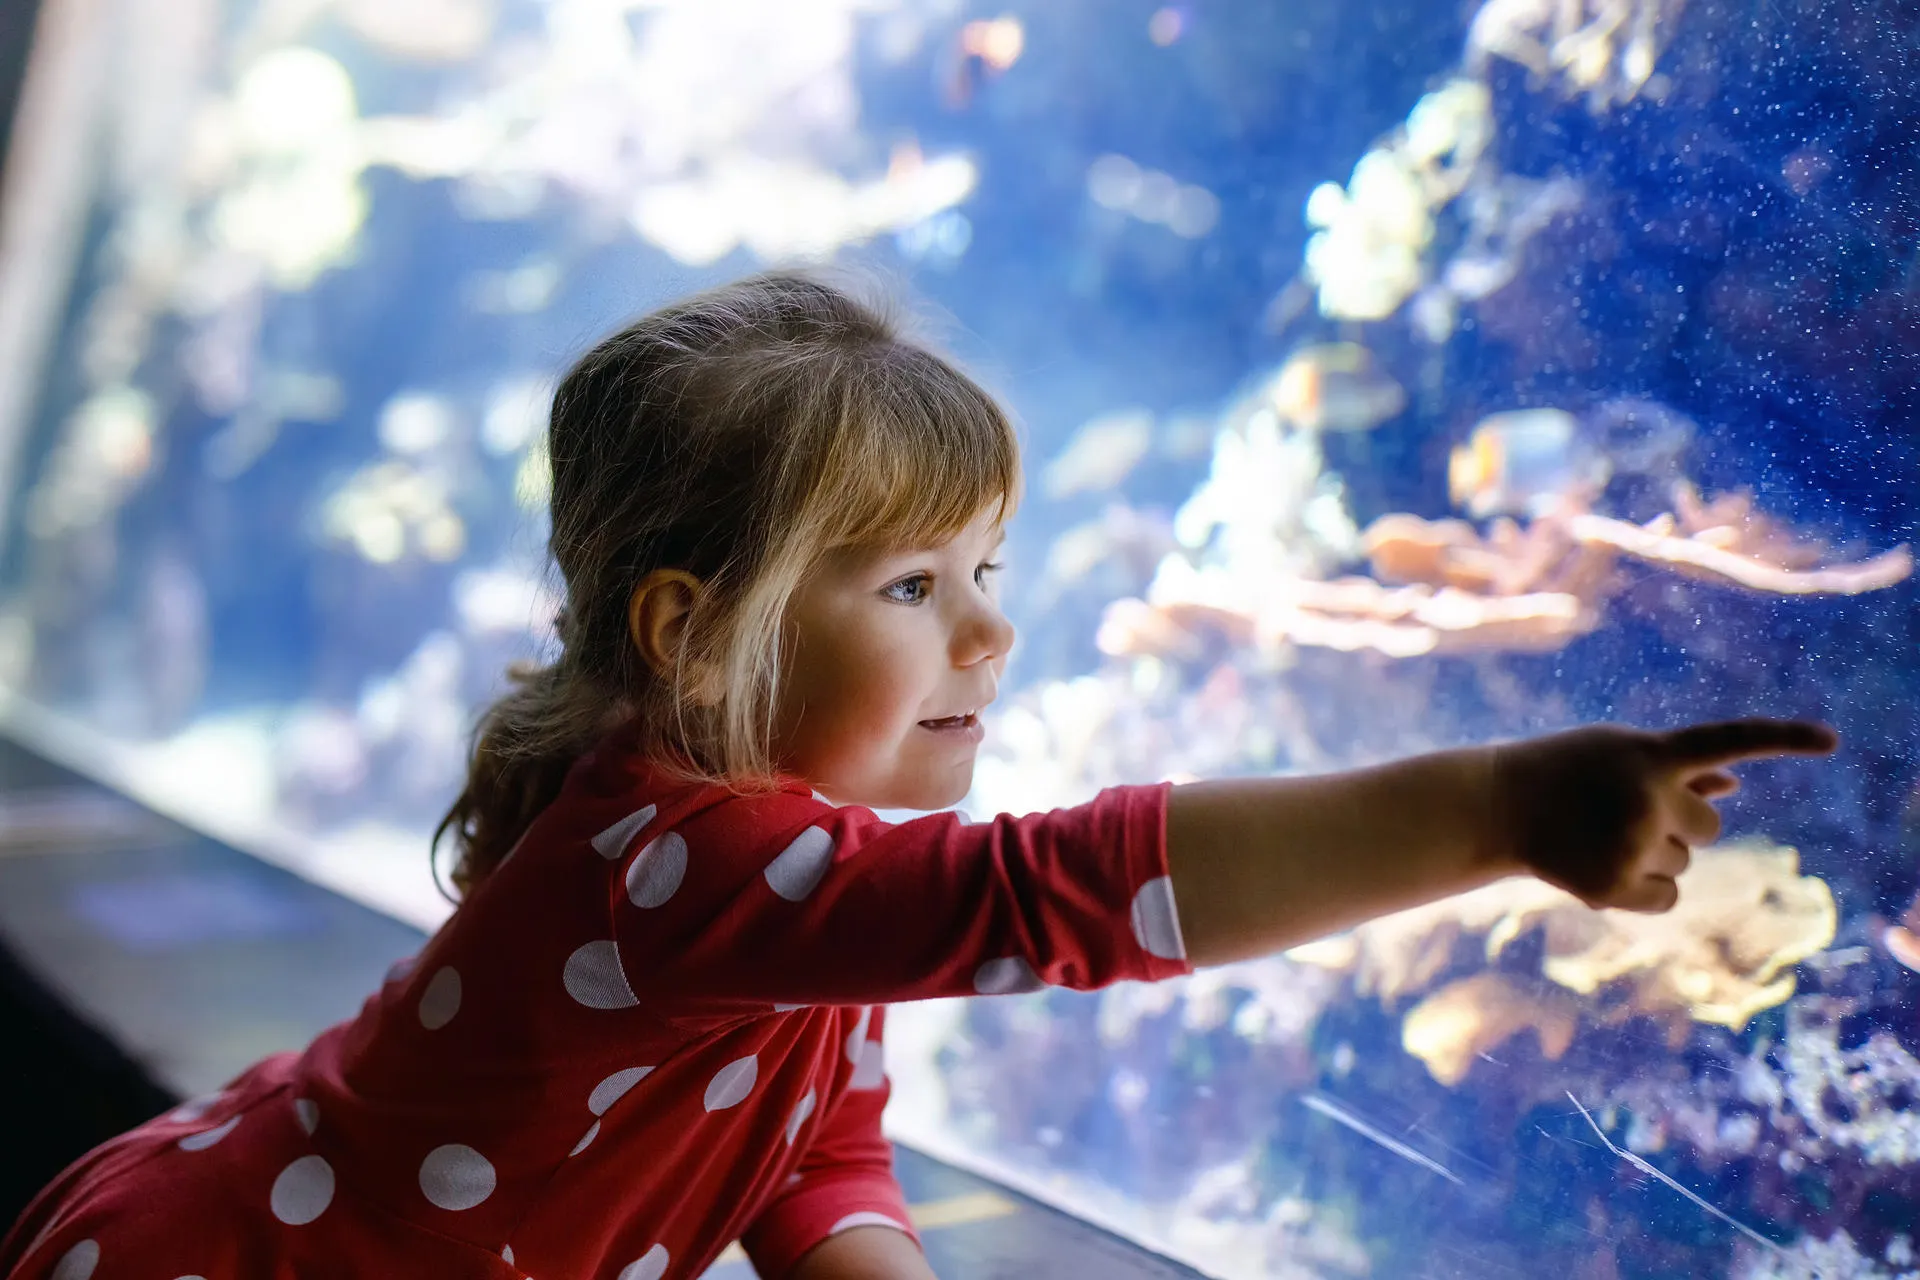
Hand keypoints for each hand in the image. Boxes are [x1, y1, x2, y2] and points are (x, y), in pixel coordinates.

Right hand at [1489, 718, 1837, 911]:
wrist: (1494, 805)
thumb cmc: (1562, 770)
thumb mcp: (1616, 754)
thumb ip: (1674, 768)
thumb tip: (1733, 784)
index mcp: (1651, 752)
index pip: (1730, 738)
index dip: (1784, 738)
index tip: (1833, 742)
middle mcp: (1648, 796)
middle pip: (1706, 826)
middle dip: (1676, 824)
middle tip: (1620, 815)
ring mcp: (1633, 843)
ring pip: (1682, 862)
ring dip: (1652, 854)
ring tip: (1596, 837)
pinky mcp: (1616, 886)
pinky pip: (1666, 896)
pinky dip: (1642, 890)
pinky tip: (1600, 869)